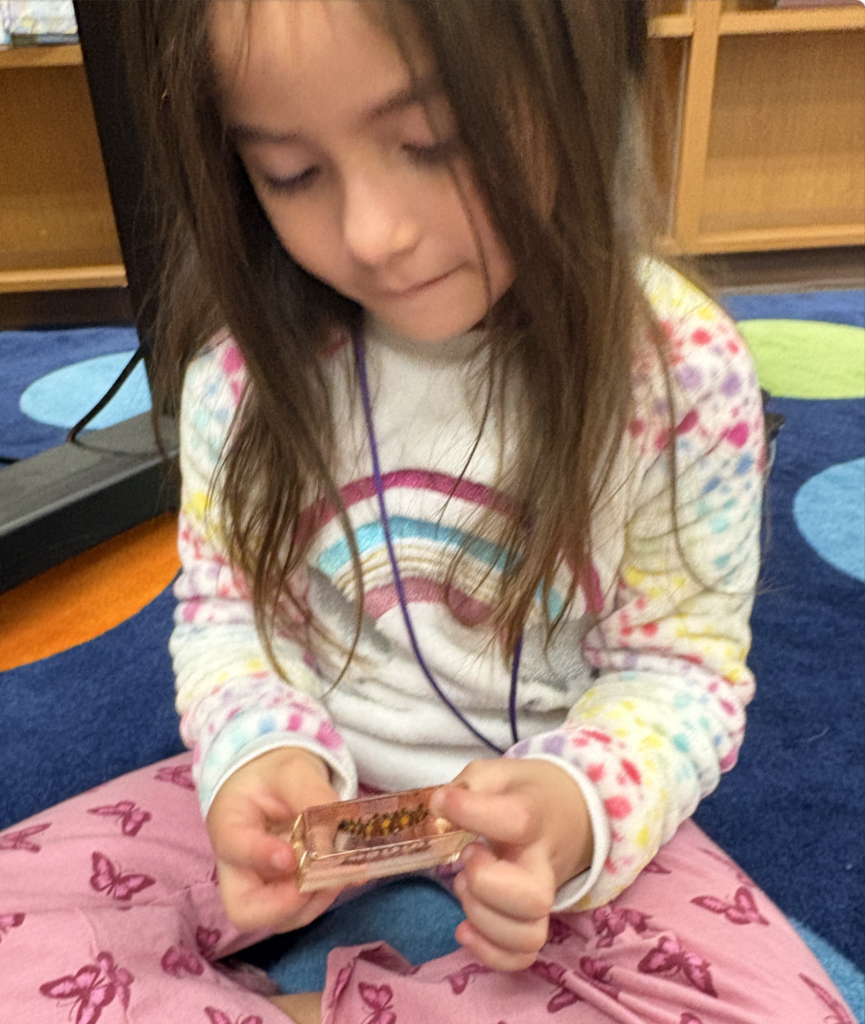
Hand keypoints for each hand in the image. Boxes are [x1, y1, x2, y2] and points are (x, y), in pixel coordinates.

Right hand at [206, 747, 342, 932]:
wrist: (274, 780)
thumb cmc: (276, 773)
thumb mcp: (295, 771)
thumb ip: (314, 796)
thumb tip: (342, 836)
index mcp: (228, 822)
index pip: (234, 847)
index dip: (260, 857)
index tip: (291, 858)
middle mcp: (236, 865)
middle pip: (244, 908)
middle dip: (285, 905)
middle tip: (321, 880)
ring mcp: (259, 885)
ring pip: (276, 918)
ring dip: (312, 902)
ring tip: (342, 872)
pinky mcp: (281, 893)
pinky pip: (298, 910)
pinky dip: (322, 897)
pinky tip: (344, 874)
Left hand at [430, 758, 592, 970]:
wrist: (570, 813)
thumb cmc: (526, 793)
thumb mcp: (500, 773)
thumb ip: (469, 784)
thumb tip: (439, 806)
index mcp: (536, 815)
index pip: (517, 820)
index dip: (471, 812)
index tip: (443, 802)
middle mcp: (544, 863)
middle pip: (532, 897)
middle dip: (485, 882)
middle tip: (467, 855)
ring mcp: (543, 898)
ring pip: (528, 934)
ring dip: (483, 917)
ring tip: (464, 885)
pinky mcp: (533, 922)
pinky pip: (522, 957)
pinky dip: (489, 953)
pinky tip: (465, 928)